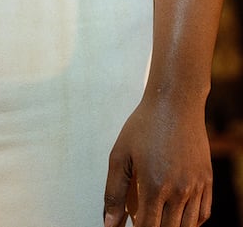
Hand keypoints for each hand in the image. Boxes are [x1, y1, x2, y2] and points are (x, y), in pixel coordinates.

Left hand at [103, 94, 212, 226]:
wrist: (176, 101)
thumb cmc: (145, 124)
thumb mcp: (120, 154)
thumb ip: (113, 192)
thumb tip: (109, 224)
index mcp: (154, 186)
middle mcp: (178, 190)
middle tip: (144, 221)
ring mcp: (196, 186)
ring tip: (160, 220)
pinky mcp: (207, 179)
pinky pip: (203, 214)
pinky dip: (192, 223)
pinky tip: (179, 217)